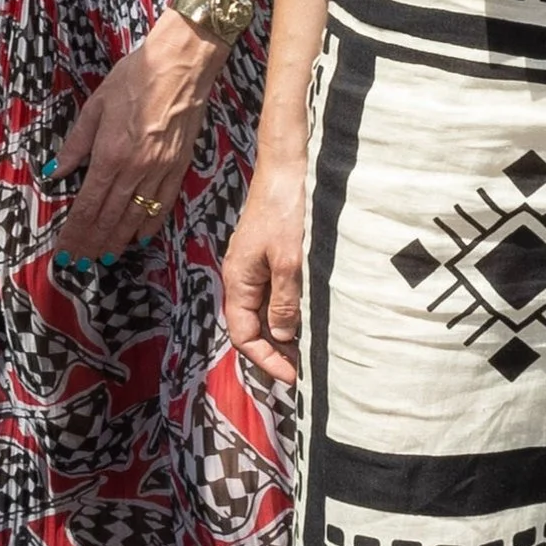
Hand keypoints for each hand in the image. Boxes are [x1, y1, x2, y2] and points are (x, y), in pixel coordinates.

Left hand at [50, 9, 223, 262]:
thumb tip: (55, 172)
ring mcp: (160, 170)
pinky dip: (149, 225)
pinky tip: (138, 238)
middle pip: (109, 218)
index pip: (87, 206)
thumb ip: (76, 143)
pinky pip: (162, 205)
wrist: (182, 64)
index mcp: (111, 154)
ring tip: (103, 258)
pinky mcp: (179, 166)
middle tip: (78, 264)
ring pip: (135, 218)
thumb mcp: (96, 105)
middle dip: (91, 244)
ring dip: (117, 241)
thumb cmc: (137, 77)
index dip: (74, 233)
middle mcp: (136, 169)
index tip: (64, 252)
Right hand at [222, 143, 306, 383]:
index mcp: (238, 281)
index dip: (265, 359)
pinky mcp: (266, 258)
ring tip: (307, 350)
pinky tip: (306, 318)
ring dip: (282, 333)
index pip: (244, 335)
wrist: (285, 169)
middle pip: (251, 327)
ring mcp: (252, 268)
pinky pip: (272, 295)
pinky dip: (286, 312)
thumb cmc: (284, 211)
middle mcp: (241, 278)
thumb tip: (283, 335)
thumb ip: (285, 300)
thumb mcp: (288, 260)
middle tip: (302, 369)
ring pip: (263, 312)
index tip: (291, 376)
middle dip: (273, 351)